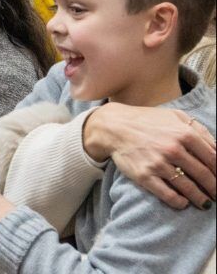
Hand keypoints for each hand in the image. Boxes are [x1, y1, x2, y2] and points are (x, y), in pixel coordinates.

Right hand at [84, 102, 215, 208]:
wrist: (113, 126)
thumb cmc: (146, 121)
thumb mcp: (174, 116)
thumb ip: (198, 129)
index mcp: (184, 133)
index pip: (213, 158)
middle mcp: (173, 149)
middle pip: (204, 175)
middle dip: (215, 188)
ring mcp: (158, 164)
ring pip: (188, 187)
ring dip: (201, 198)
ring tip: (205, 203)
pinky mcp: (145, 175)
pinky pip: (167, 194)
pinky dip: (179, 202)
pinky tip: (183, 203)